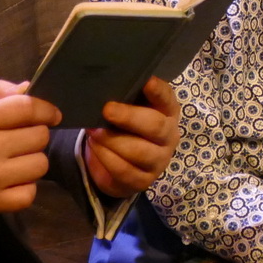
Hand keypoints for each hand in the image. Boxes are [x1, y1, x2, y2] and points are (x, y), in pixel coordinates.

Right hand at [0, 80, 60, 220]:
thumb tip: (28, 88)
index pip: (28, 107)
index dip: (46, 110)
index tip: (52, 115)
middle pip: (40, 137)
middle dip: (37, 135)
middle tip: (23, 139)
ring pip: (40, 165)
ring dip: (33, 161)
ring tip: (18, 160)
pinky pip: (29, 193)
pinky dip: (26, 187)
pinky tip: (13, 180)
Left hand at [84, 77, 181, 198]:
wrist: (123, 161)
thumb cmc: (126, 125)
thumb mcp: (129, 107)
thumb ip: (125, 97)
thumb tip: (107, 85)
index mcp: (168, 111)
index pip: (167, 98)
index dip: (158, 91)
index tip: (147, 81)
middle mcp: (169, 136)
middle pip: (155, 126)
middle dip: (129, 117)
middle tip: (106, 110)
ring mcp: (159, 161)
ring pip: (138, 151)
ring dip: (112, 140)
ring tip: (94, 132)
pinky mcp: (144, 181)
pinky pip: (123, 170)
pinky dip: (105, 157)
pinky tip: (94, 147)